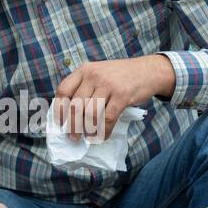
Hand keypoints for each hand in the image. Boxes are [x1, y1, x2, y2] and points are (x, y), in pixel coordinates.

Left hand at [53, 55, 174, 139]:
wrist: (148, 70)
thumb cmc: (121, 76)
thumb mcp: (99, 73)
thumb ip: (85, 87)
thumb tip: (71, 115)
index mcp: (84, 70)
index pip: (63, 90)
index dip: (59, 109)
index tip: (60, 123)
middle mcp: (94, 75)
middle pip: (75, 105)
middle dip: (72, 125)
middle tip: (73, 137)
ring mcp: (108, 84)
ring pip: (90, 113)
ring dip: (87, 130)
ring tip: (88, 138)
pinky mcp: (122, 95)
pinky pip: (108, 118)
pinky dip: (104, 131)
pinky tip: (103, 136)